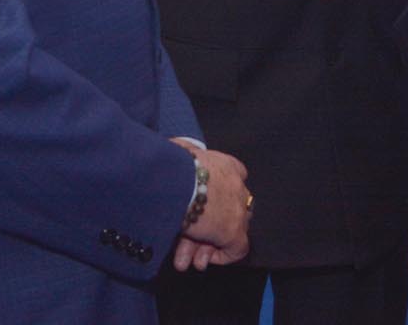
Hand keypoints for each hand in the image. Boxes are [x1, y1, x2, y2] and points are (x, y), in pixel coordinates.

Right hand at [174, 144, 250, 269]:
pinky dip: (221, 257)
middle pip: (225, 212)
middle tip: (186, 245)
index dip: (214, 200)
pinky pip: (236, 249)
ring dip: (204, 248)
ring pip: (226, 232)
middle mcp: (237, 185)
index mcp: (226, 164)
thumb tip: (175, 145)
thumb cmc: (169, 166)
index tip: (197, 211)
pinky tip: (202, 260)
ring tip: (186, 261)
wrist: (174, 182)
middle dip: (206, 230)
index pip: (232, 180)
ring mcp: (238, 208)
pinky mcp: (235, 230)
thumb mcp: (179, 152)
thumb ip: (183, 152)